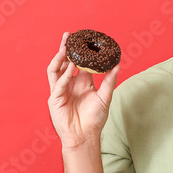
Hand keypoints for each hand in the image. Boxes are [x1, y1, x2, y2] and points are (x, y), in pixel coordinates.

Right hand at [47, 32, 118, 149]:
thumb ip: (110, 81)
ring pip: (56, 69)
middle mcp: (70, 84)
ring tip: (65, 47)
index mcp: (82, 82)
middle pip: (64, 62)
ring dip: (59, 58)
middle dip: (66, 48)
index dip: (80, 51)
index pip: (79, 62)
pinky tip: (71, 67)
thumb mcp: (105, 97)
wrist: (85, 136)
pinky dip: (64, 75)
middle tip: (69, 35)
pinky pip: (58, 84)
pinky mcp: (54, 99)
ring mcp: (61, 90)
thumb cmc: (94, 120)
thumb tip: (117, 64)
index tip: (84, 39)